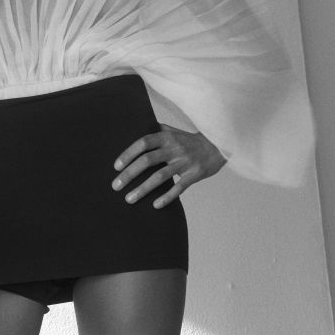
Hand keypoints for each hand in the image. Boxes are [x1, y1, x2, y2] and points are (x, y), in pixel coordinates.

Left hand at [111, 124, 226, 208]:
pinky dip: (167, 197)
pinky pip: (179, 188)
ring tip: (128, 199)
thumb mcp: (174, 132)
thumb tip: (135, 127)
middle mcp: (174, 148)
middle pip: (148, 161)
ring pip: (160, 177)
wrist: (219, 146)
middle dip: (129, 174)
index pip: (143, 143)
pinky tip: (155, 206)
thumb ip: (156, 131)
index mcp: (167, 137)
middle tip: (115, 186)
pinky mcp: (195, 174)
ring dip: (143, 189)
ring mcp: (185, 162)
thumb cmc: (190, 140)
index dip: (128, 153)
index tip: (116, 166)